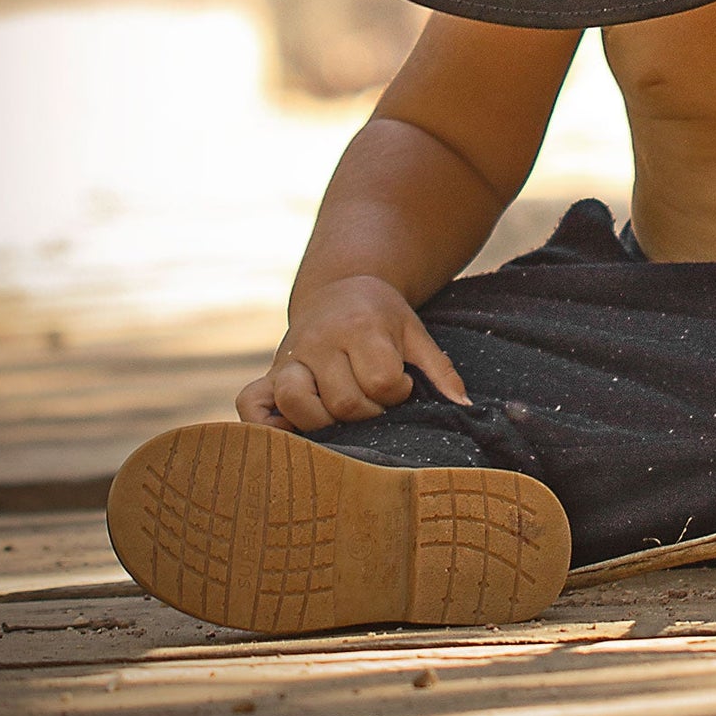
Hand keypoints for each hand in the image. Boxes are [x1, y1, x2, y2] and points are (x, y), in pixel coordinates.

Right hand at [235, 275, 470, 431]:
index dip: (396, 394)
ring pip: (298, 404)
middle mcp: (320, 340)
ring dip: (324, 423)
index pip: (381, 382)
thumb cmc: (383, 317)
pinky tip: (293, 428)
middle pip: (344, 402)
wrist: (340, 287)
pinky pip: (251, 406)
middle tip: (373, 403)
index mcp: (361, 326)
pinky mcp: (267, 373)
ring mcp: (289, 357)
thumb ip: (440, 369)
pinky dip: (267, 426)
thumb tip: (465, 408)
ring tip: (341, 414)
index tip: (399, 386)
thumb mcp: (415, 332)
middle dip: (368, 414)